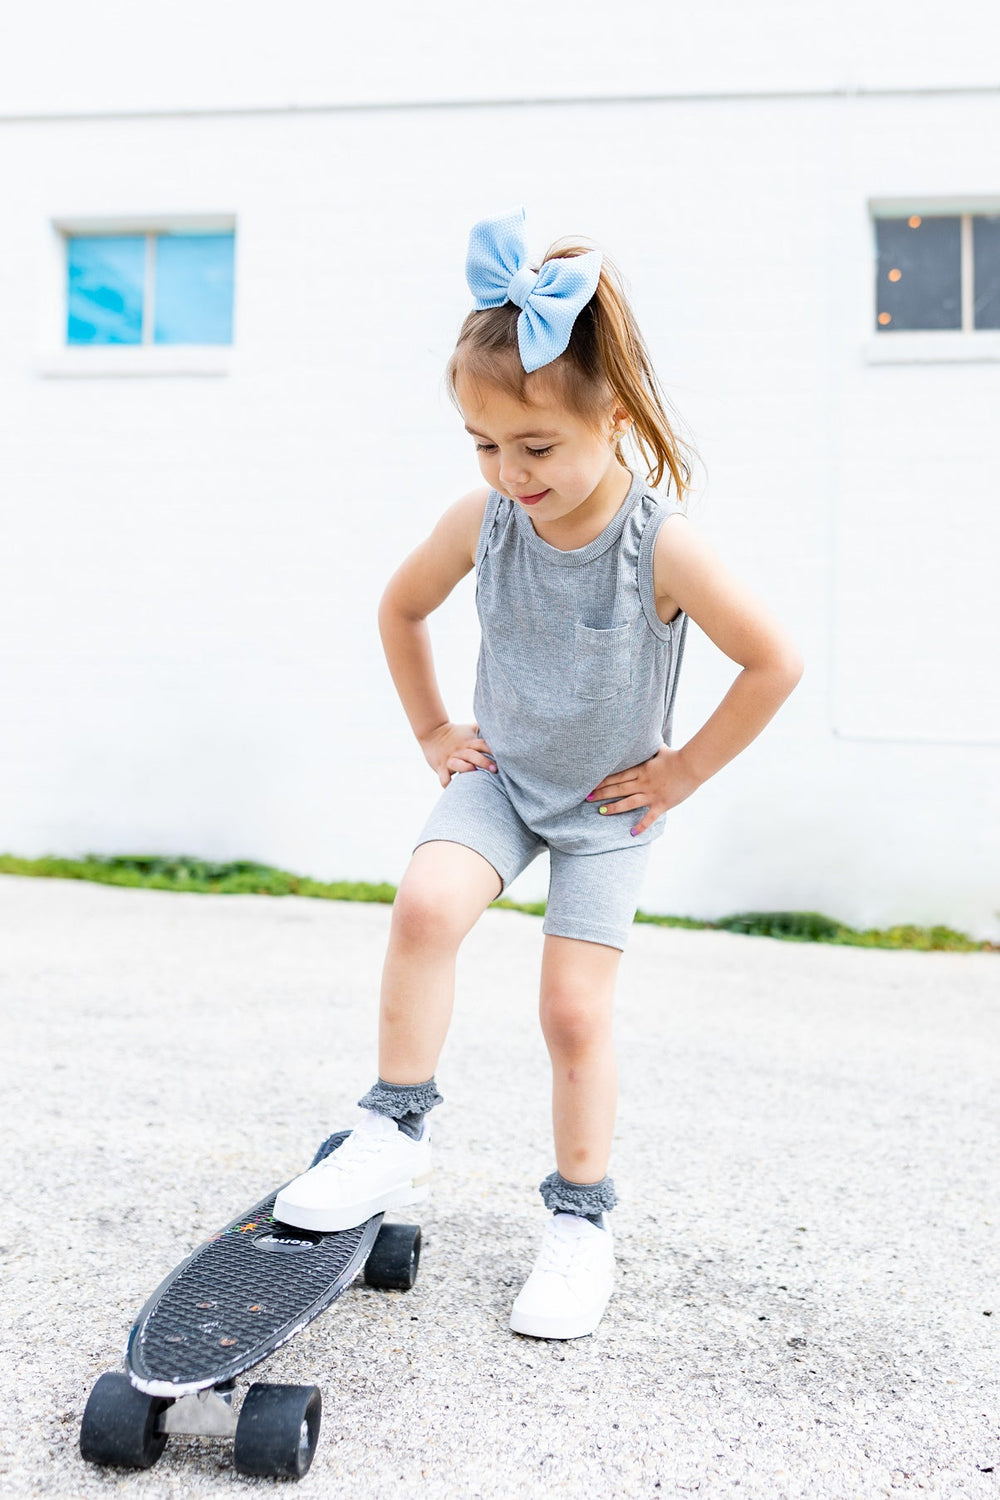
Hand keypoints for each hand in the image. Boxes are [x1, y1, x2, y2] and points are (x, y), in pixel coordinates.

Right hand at [420, 722, 497, 787]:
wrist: (432, 732)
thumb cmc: (455, 733)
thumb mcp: (470, 729)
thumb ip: (483, 728)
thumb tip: (498, 724)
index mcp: (469, 742)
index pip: (482, 744)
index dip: (492, 749)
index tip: (504, 756)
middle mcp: (460, 751)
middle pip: (473, 755)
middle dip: (483, 762)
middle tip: (495, 769)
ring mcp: (450, 759)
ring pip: (458, 765)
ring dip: (466, 769)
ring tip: (473, 772)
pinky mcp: (441, 767)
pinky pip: (444, 778)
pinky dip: (448, 784)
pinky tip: (455, 789)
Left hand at [586, 745, 701, 836]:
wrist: (692, 766)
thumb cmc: (677, 756)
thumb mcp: (660, 749)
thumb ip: (651, 747)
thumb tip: (647, 736)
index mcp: (641, 770)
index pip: (618, 776)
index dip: (603, 780)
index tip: (591, 783)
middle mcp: (643, 783)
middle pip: (618, 789)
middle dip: (602, 793)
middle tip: (587, 798)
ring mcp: (651, 794)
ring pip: (628, 802)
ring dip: (614, 807)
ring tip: (601, 811)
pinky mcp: (661, 804)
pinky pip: (649, 817)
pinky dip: (641, 826)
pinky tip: (632, 833)